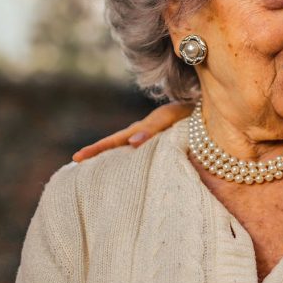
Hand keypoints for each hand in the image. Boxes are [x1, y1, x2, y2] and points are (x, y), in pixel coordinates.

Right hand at [71, 102, 193, 161]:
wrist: (206, 110)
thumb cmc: (189, 113)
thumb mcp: (169, 118)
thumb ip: (151, 129)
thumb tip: (131, 143)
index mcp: (142, 128)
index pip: (114, 140)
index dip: (96, 149)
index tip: (76, 158)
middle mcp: (142, 133)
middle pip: (115, 145)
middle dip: (96, 154)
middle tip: (75, 163)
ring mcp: (150, 138)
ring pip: (125, 148)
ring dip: (110, 158)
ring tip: (93, 171)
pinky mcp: (160, 143)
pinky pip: (141, 153)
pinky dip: (129, 160)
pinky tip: (125, 172)